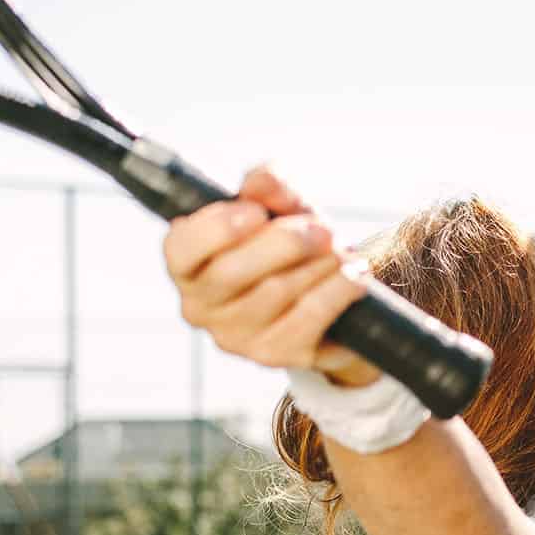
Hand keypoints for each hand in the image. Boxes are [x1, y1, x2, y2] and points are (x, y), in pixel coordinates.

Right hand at [163, 167, 380, 385]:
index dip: (216, 229)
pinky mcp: (273, 355)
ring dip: (318, 264)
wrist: (332, 295)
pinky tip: (355, 275)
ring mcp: (234, 337)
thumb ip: (270, 187)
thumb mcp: (283, 207)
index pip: (180, 249)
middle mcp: (200, 305)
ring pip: (275, 292)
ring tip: (342, 250)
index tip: (256, 211)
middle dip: (285, 244)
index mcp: (188, 264)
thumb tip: (264, 179)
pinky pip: (307, 318)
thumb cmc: (292, 244)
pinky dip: (336, 291)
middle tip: (323, 228)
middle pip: (231, 272)